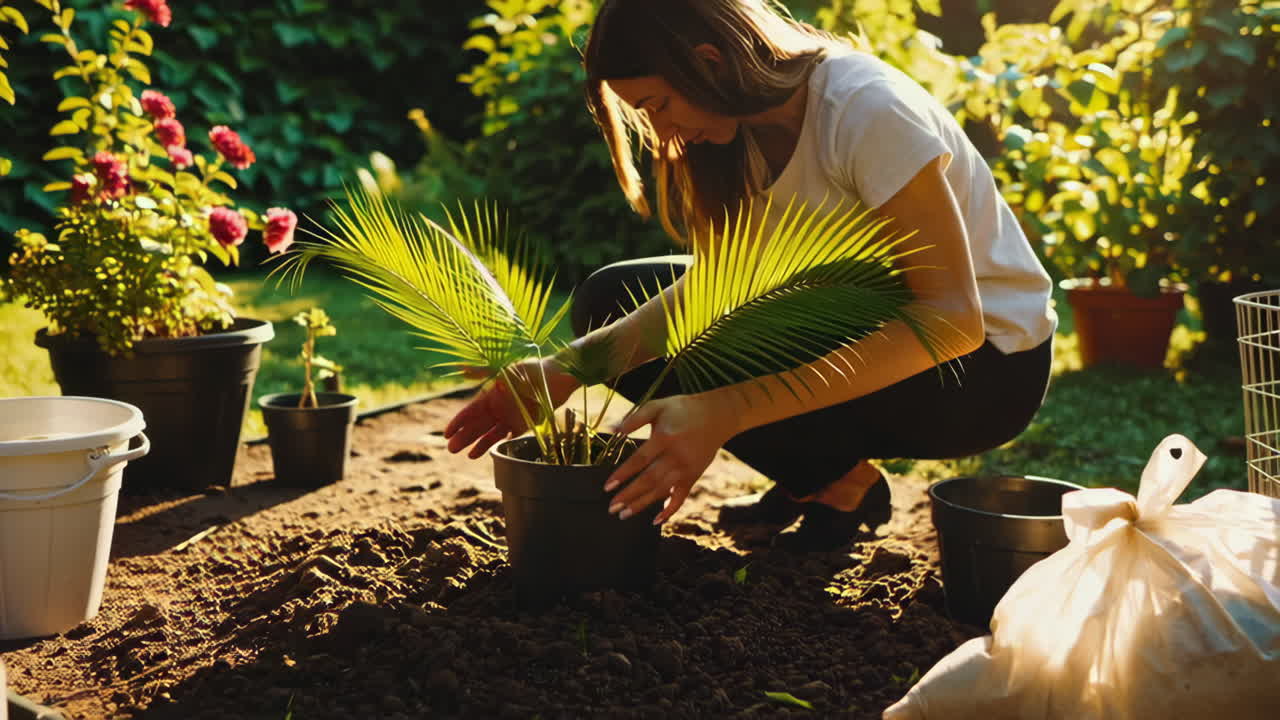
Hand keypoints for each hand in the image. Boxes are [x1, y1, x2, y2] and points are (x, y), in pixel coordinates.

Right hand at [444, 357, 579, 458]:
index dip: (458, 422)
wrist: (558, 378)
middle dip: (465, 436)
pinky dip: (500, 445)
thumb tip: (462, 368)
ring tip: (467, 455)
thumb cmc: (531, 371)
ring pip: (491, 433)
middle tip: (451, 449)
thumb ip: (483, 372)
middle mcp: (499, 406)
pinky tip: (491, 454)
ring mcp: (511, 416)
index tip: (447, 433)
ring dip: (478, 443)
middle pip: (478, 425)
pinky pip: (509, 437)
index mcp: (492, 394)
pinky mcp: (525, 424)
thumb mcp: (505, 371)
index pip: (470, 411)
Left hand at [604, 393, 736, 524]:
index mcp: (665, 438)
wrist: (717, 416)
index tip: (607, 486)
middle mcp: (676, 456)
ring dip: (642, 505)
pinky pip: (681, 497)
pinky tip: (656, 521)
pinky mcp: (693, 476)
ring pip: (662, 491)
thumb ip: (635, 418)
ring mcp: (686, 469)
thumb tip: (612, 431)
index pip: (640, 460)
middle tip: (611, 508)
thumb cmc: (682, 410)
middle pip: (649, 480)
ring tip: (624, 515)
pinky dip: (670, 511)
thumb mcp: (658, 406)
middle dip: (629, 495)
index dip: (623, 474)